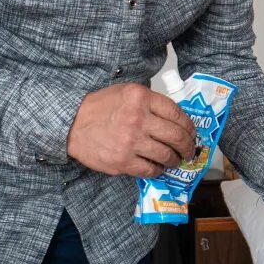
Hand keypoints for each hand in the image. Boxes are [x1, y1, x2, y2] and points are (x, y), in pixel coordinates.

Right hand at [66, 83, 195, 177]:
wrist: (72, 124)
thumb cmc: (100, 108)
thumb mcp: (126, 93)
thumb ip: (150, 102)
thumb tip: (175, 119)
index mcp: (141, 98)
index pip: (176, 113)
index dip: (189, 126)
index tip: (191, 132)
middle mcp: (138, 119)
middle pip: (176, 136)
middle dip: (187, 145)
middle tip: (188, 150)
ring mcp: (131, 141)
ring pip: (166, 155)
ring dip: (175, 160)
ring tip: (175, 160)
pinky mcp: (123, 161)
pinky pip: (150, 170)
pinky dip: (159, 170)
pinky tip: (158, 167)